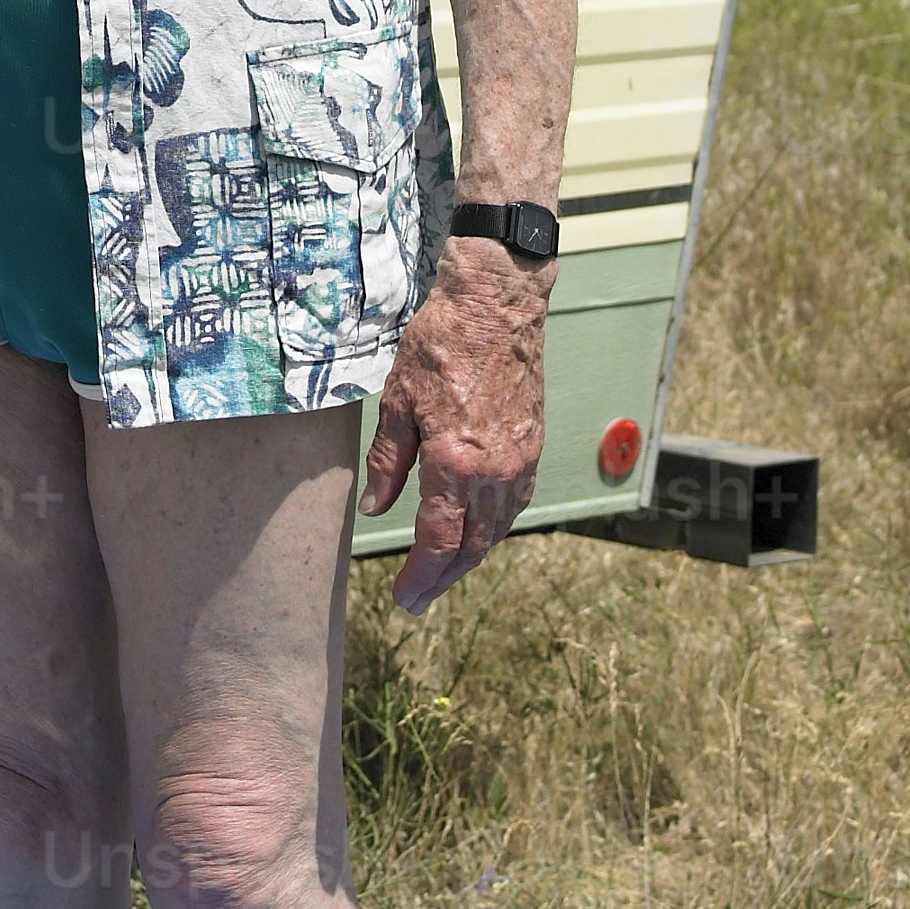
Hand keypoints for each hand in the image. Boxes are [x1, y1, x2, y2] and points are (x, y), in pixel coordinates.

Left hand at [360, 242, 549, 611]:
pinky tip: (476, 535)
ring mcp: (519, 462)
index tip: (402, 599)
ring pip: (496, 531)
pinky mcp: (533, 448)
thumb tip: (376, 509)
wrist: (497, 307)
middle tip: (418, 602)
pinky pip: (513, 506)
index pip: (437, 541)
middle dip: (442, 580)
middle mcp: (494, 472)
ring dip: (469, 560)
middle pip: (471, 547)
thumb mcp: (397, 402)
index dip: (419, 576)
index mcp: (455, 463)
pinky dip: (492, 530)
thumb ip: (387, 462)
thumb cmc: (441, 345)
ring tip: (443, 576)